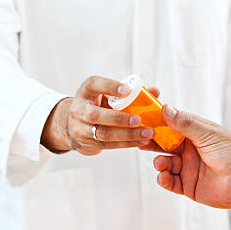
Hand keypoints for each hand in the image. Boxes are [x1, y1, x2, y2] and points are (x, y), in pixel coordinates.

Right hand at [41, 76, 158, 155]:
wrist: (75, 125)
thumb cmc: (98, 106)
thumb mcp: (107, 95)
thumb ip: (130, 93)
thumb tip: (155, 91)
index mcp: (86, 91)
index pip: (94, 84)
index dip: (110, 86)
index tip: (127, 90)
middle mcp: (79, 109)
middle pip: (95, 115)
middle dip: (119, 118)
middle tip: (139, 120)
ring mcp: (80, 128)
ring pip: (103, 133)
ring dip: (127, 135)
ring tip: (147, 133)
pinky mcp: (87, 143)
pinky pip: (108, 145)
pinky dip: (126, 143)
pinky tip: (140, 141)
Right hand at [153, 105, 230, 208]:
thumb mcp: (207, 133)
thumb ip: (185, 123)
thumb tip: (166, 108)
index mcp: (196, 135)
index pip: (172, 126)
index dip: (158, 124)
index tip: (144, 122)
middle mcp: (191, 151)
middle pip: (165, 146)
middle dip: (153, 144)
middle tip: (141, 142)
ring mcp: (189, 168)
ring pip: (165, 164)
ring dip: (159, 163)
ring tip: (161, 163)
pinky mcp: (189, 186)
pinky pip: (170, 182)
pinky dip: (164, 179)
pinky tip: (163, 176)